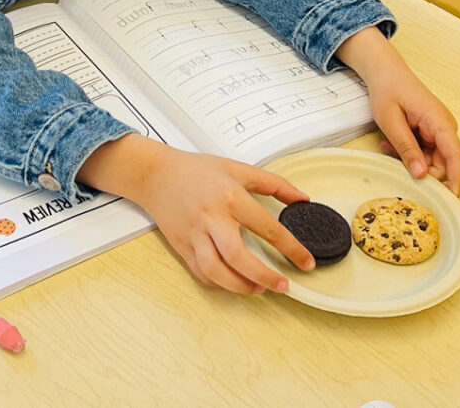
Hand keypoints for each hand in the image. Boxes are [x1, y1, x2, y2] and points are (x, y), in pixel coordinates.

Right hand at [80, 133, 313, 293]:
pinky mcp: (181, 245)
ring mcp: (194, 234)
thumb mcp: (238, 169)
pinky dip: (218, 282)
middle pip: (238, 256)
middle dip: (264, 276)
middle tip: (283, 285)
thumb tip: (302, 199)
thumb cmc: (194, 170)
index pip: (267, 228)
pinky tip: (232, 283)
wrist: (154, 174)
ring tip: (257, 289)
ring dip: (239, 286)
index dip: (291, 248)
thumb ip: (274, 184)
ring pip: (215, 270)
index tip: (306, 263)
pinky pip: (200, 271)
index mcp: (230, 198)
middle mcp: (211, 218)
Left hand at [338, 27, 459, 195]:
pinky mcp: (429, 132)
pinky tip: (390, 143)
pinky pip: (423, 151)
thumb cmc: (388, 91)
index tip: (450, 197)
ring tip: (387, 145)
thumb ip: (406, 148)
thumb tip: (420, 174)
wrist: (384, 72)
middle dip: (420, 168)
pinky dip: (407, 152)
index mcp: (439, 123)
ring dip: (409, 159)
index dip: (455, 178)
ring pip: (430, 158)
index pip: (456, 155)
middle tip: (394, 160)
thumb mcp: (390, 121)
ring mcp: (438, 130)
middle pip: (442, 162)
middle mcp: (444, 128)